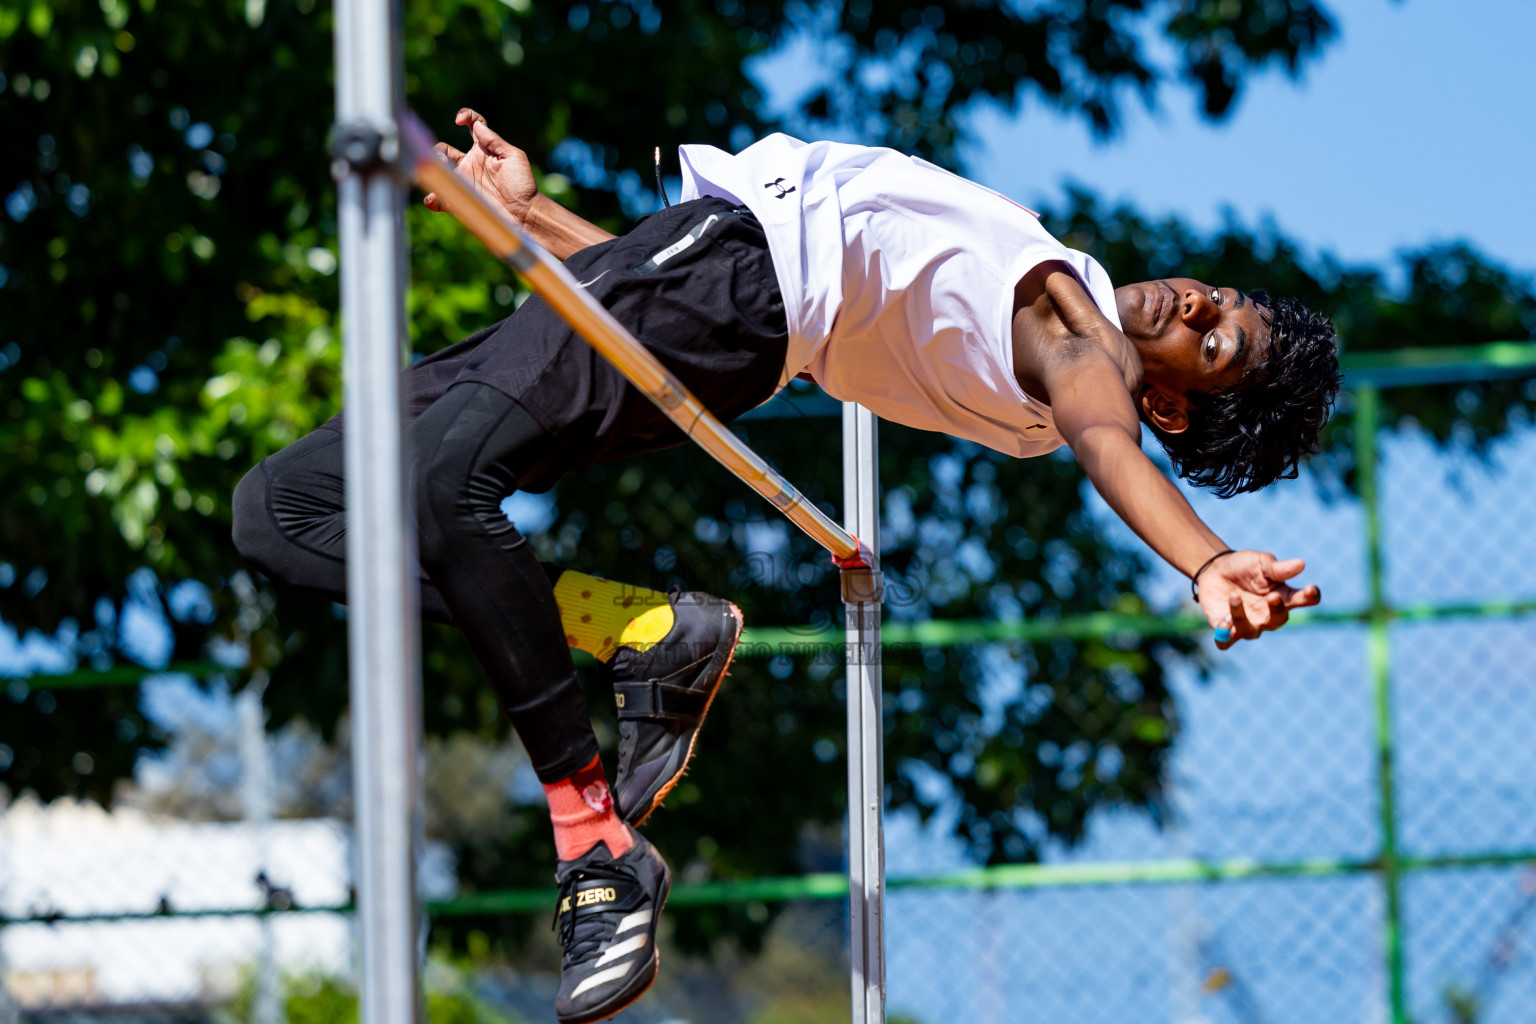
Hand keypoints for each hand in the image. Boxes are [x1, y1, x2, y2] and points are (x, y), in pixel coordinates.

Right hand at [422, 108, 538, 226]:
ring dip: (432, 170)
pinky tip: (432, 198)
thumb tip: (477, 125)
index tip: (459, 121)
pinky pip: (441, 198)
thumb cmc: (522, 185)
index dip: (465, 116)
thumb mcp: (513, 157)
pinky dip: (433, 198)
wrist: (524, 214)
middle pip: (444, 151)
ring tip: (437, 175)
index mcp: (484, 150)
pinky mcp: (460, 201)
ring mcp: (464, 183)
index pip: (472, 126)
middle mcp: (470, 164)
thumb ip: (495, 141)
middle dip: (437, 151)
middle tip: (444, 160)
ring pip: (439, 172)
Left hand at [1195, 550, 1320, 649]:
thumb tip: (1301, 564)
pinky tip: (1223, 621)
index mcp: (1283, 596)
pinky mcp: (1227, 630)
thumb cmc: (1244, 566)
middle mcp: (1269, 615)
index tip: (1310, 588)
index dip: (1311, 596)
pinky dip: (1225, 637)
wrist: (1214, 571)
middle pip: (1279, 619)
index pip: (1305, 600)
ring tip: (1234, 595)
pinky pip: (1227, 642)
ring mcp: (1249, 625)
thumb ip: (1278, 568)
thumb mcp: (1260, 563)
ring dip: (1241, 617)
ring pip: (1251, 632)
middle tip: (1273, 596)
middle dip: (1277, 609)